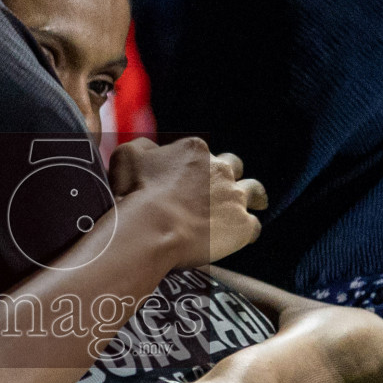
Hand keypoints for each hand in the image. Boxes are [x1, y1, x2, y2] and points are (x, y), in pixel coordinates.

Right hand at [107, 137, 265, 266]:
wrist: (153, 227)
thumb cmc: (136, 192)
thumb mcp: (127, 155)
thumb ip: (143, 146)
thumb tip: (153, 149)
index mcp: (195, 150)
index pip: (202, 154)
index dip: (195, 168)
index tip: (188, 181)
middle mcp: (220, 169)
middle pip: (233, 167)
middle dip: (227, 177)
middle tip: (220, 191)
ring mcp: (234, 197)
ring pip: (254, 192)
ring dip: (252, 197)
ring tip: (253, 205)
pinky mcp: (242, 224)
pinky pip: (253, 226)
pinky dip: (247, 230)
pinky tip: (240, 236)